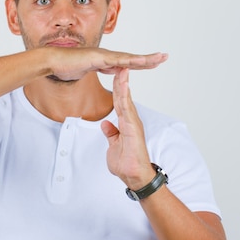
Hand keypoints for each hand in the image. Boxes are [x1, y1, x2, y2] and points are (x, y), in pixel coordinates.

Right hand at [48, 47, 167, 81]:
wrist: (51, 61)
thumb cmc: (64, 66)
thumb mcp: (86, 71)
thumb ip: (97, 69)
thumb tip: (106, 69)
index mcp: (104, 61)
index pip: (127, 63)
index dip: (140, 63)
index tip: (153, 62)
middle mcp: (106, 56)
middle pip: (131, 58)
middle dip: (148, 59)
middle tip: (164, 57)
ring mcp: (102, 55)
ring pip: (127, 58)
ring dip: (144, 58)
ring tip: (158, 58)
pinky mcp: (97, 58)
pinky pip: (115, 60)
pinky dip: (128, 60)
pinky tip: (139, 60)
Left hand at [101, 68, 156, 189]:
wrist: (134, 176)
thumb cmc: (126, 163)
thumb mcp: (113, 145)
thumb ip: (111, 134)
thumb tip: (105, 125)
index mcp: (126, 122)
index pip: (119, 101)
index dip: (117, 87)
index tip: (113, 73)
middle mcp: (131, 120)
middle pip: (123, 96)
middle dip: (121, 80)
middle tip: (119, 63)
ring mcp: (133, 124)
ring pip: (126, 100)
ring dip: (124, 84)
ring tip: (122, 69)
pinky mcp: (133, 129)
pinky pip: (127, 110)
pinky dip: (125, 97)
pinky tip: (123, 87)